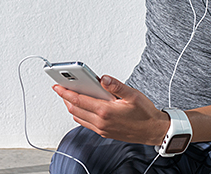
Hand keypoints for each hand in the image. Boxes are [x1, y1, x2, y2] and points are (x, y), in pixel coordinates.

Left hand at [53, 75, 169, 145]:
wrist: (153, 131)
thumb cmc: (145, 114)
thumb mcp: (133, 95)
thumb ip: (116, 86)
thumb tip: (103, 78)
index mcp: (106, 111)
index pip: (78, 100)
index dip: (65, 92)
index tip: (57, 85)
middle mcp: (101, 122)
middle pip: (74, 109)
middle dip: (65, 98)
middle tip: (61, 87)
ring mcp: (102, 129)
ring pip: (78, 117)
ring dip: (71, 106)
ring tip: (70, 94)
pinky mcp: (104, 132)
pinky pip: (85, 123)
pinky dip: (79, 114)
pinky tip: (82, 106)